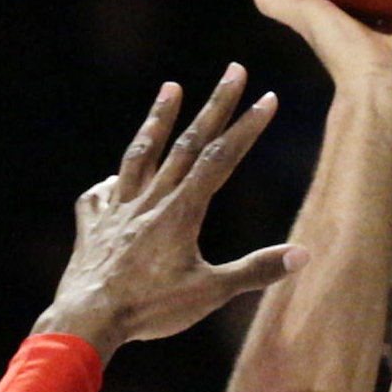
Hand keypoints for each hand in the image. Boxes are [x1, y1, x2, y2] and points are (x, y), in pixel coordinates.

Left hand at [35, 67, 304, 355]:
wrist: (87, 321)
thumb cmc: (150, 310)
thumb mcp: (210, 293)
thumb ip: (255, 271)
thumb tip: (304, 254)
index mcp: (182, 211)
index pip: (220, 159)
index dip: (247, 127)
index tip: (268, 97)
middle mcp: (150, 201)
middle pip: (186, 144)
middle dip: (215, 105)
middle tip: (234, 70)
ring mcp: (118, 210)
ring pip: (140, 156)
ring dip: (158, 120)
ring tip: (171, 87)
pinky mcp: (93, 228)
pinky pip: (98, 198)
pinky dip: (107, 186)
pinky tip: (112, 181)